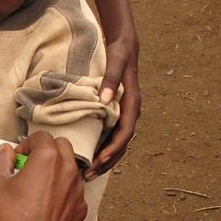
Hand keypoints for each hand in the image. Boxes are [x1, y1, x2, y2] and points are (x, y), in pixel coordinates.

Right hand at [0, 133, 86, 220]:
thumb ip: (1, 161)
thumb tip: (6, 153)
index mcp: (48, 159)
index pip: (41, 136)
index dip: (26, 143)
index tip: (17, 157)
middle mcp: (68, 170)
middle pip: (62, 146)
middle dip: (46, 151)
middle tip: (29, 165)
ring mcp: (78, 190)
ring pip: (70, 168)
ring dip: (56, 169)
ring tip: (37, 186)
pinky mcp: (81, 208)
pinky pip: (73, 190)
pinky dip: (62, 190)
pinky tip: (45, 204)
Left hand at [87, 35, 139, 181]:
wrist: (125, 45)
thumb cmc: (120, 52)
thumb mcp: (117, 61)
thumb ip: (111, 79)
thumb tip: (104, 99)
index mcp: (132, 104)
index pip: (125, 133)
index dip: (113, 148)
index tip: (100, 160)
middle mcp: (130, 113)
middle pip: (121, 145)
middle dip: (106, 162)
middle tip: (88, 176)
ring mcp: (123, 115)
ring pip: (116, 144)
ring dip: (104, 160)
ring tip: (87, 174)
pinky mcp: (115, 114)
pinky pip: (110, 137)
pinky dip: (101, 149)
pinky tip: (88, 158)